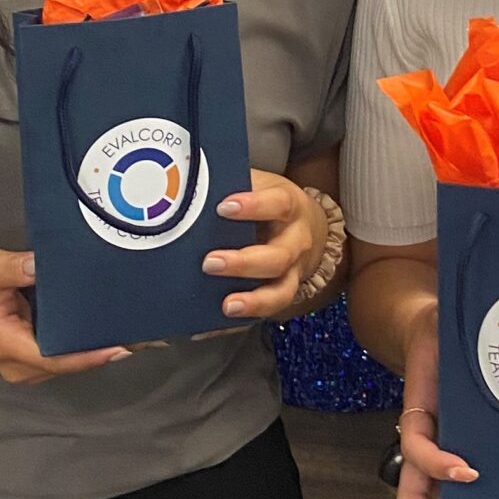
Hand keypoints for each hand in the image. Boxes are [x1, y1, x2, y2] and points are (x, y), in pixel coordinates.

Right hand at [0, 249, 131, 385]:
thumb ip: (11, 267)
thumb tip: (39, 265)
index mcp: (6, 344)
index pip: (53, 357)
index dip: (87, 356)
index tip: (119, 346)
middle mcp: (19, 366)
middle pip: (69, 364)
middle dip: (103, 350)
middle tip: (143, 333)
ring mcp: (28, 369)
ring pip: (71, 364)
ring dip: (100, 350)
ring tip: (136, 330)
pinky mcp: (37, 363)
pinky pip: (67, 359)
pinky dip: (89, 347)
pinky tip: (113, 331)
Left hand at [205, 169, 325, 321]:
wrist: (309, 227)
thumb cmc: (272, 203)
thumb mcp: (262, 185)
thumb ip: (235, 183)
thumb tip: (189, 179)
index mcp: (291, 207)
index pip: (278, 204)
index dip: (254, 206)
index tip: (224, 207)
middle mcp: (296, 242)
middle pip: (278, 256)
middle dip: (244, 262)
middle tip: (210, 262)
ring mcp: (293, 271)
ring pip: (281, 290)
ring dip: (254, 300)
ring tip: (227, 304)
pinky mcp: (284, 292)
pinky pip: (269, 310)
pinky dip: (245, 318)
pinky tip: (221, 319)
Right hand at [392, 303, 476, 498]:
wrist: (442, 332)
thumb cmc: (443, 327)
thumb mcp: (440, 320)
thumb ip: (445, 317)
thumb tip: (457, 296)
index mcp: (420, 408)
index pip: (414, 445)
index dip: (435, 463)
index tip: (467, 470)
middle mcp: (430, 434)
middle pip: (413, 490)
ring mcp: (446, 446)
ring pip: (437, 497)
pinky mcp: (469, 448)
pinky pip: (464, 485)